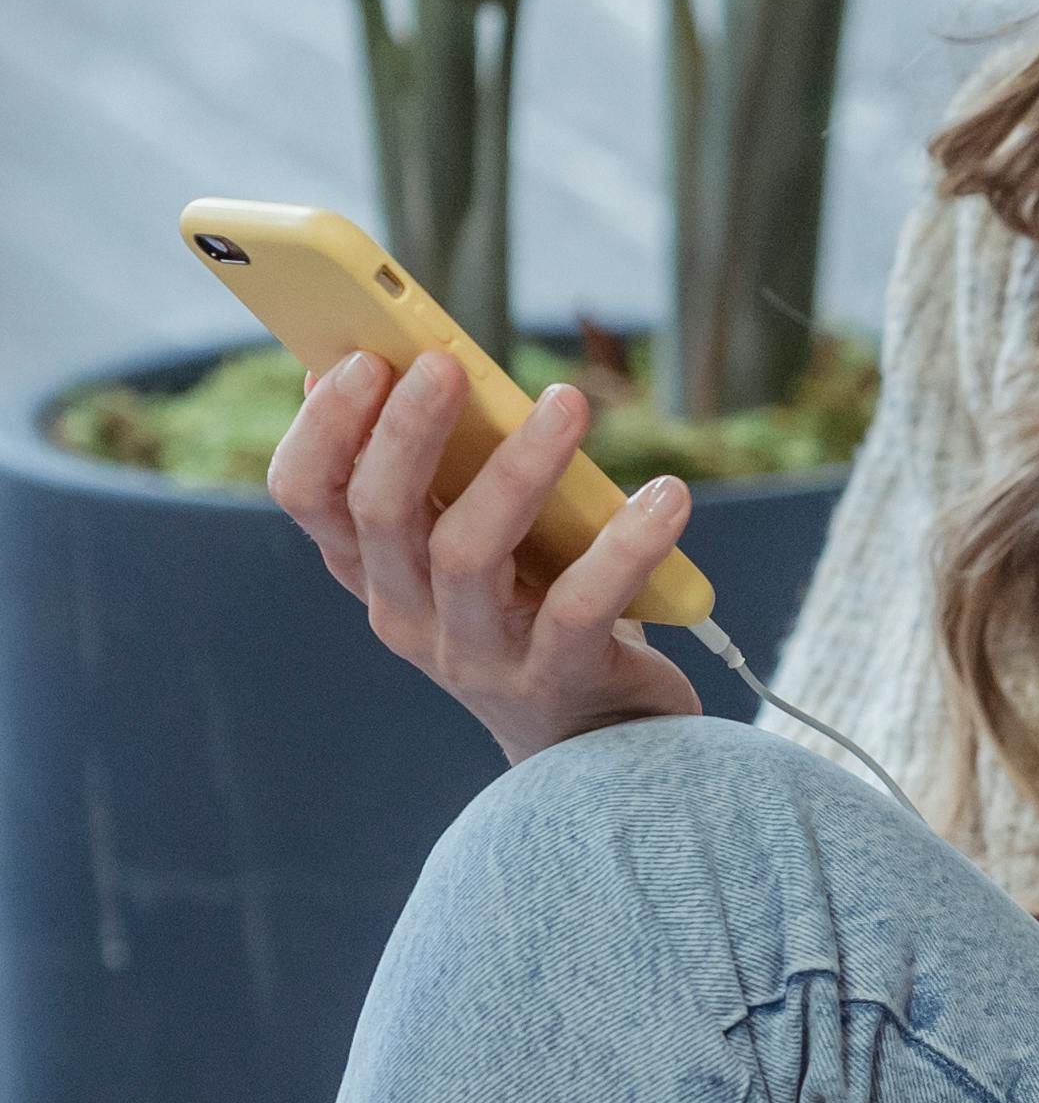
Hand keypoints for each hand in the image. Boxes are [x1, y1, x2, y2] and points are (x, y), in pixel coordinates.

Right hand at [270, 347, 701, 764]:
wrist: (600, 744)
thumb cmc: (537, 611)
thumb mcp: (476, 539)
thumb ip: (444, 468)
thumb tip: (407, 358)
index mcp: (378, 569)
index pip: (308, 497)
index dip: (322, 428)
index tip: (360, 359)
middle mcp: (408, 615)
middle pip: (380, 515)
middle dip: (406, 432)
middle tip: (445, 364)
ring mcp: (475, 655)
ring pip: (469, 553)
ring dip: (517, 469)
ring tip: (569, 403)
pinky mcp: (555, 678)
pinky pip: (580, 605)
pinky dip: (625, 545)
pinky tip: (666, 495)